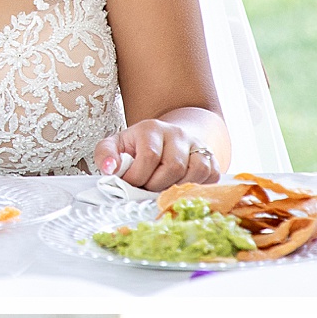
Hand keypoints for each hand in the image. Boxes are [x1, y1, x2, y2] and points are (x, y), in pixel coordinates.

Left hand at [95, 120, 220, 191]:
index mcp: (151, 129)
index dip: (137, 177)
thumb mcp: (116, 145)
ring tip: (161, 188)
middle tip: (145, 188)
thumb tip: (109, 169)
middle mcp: (177, 134)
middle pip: (173, 167)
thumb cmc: (138, 147)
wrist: (167, 137)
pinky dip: (195, 187)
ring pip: (194, 172)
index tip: (129, 184)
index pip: (149, 156)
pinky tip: (179, 187)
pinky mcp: (211, 158)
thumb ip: (105, 155)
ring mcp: (197, 145)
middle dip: (155, 186)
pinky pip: (210, 176)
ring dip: (176, 188)